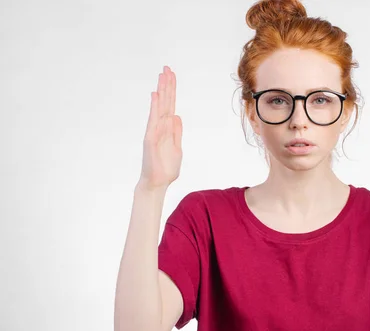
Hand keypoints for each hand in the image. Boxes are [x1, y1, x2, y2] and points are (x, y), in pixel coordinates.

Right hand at [138, 66, 182, 190]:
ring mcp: (154, 132)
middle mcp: (159, 127)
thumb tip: (176, 116)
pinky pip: (153, 121)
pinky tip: (156, 96)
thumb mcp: (177, 148)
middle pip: (165, 102)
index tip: (171, 75)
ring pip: (159, 108)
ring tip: (162, 75)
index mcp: (167, 129)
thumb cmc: (166, 168)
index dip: (171, 91)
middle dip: (166, 85)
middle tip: (167, 68)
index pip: (170, 105)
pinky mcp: (150, 139)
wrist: (157, 183)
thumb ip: (176, 132)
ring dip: (161, 91)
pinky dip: (155, 108)